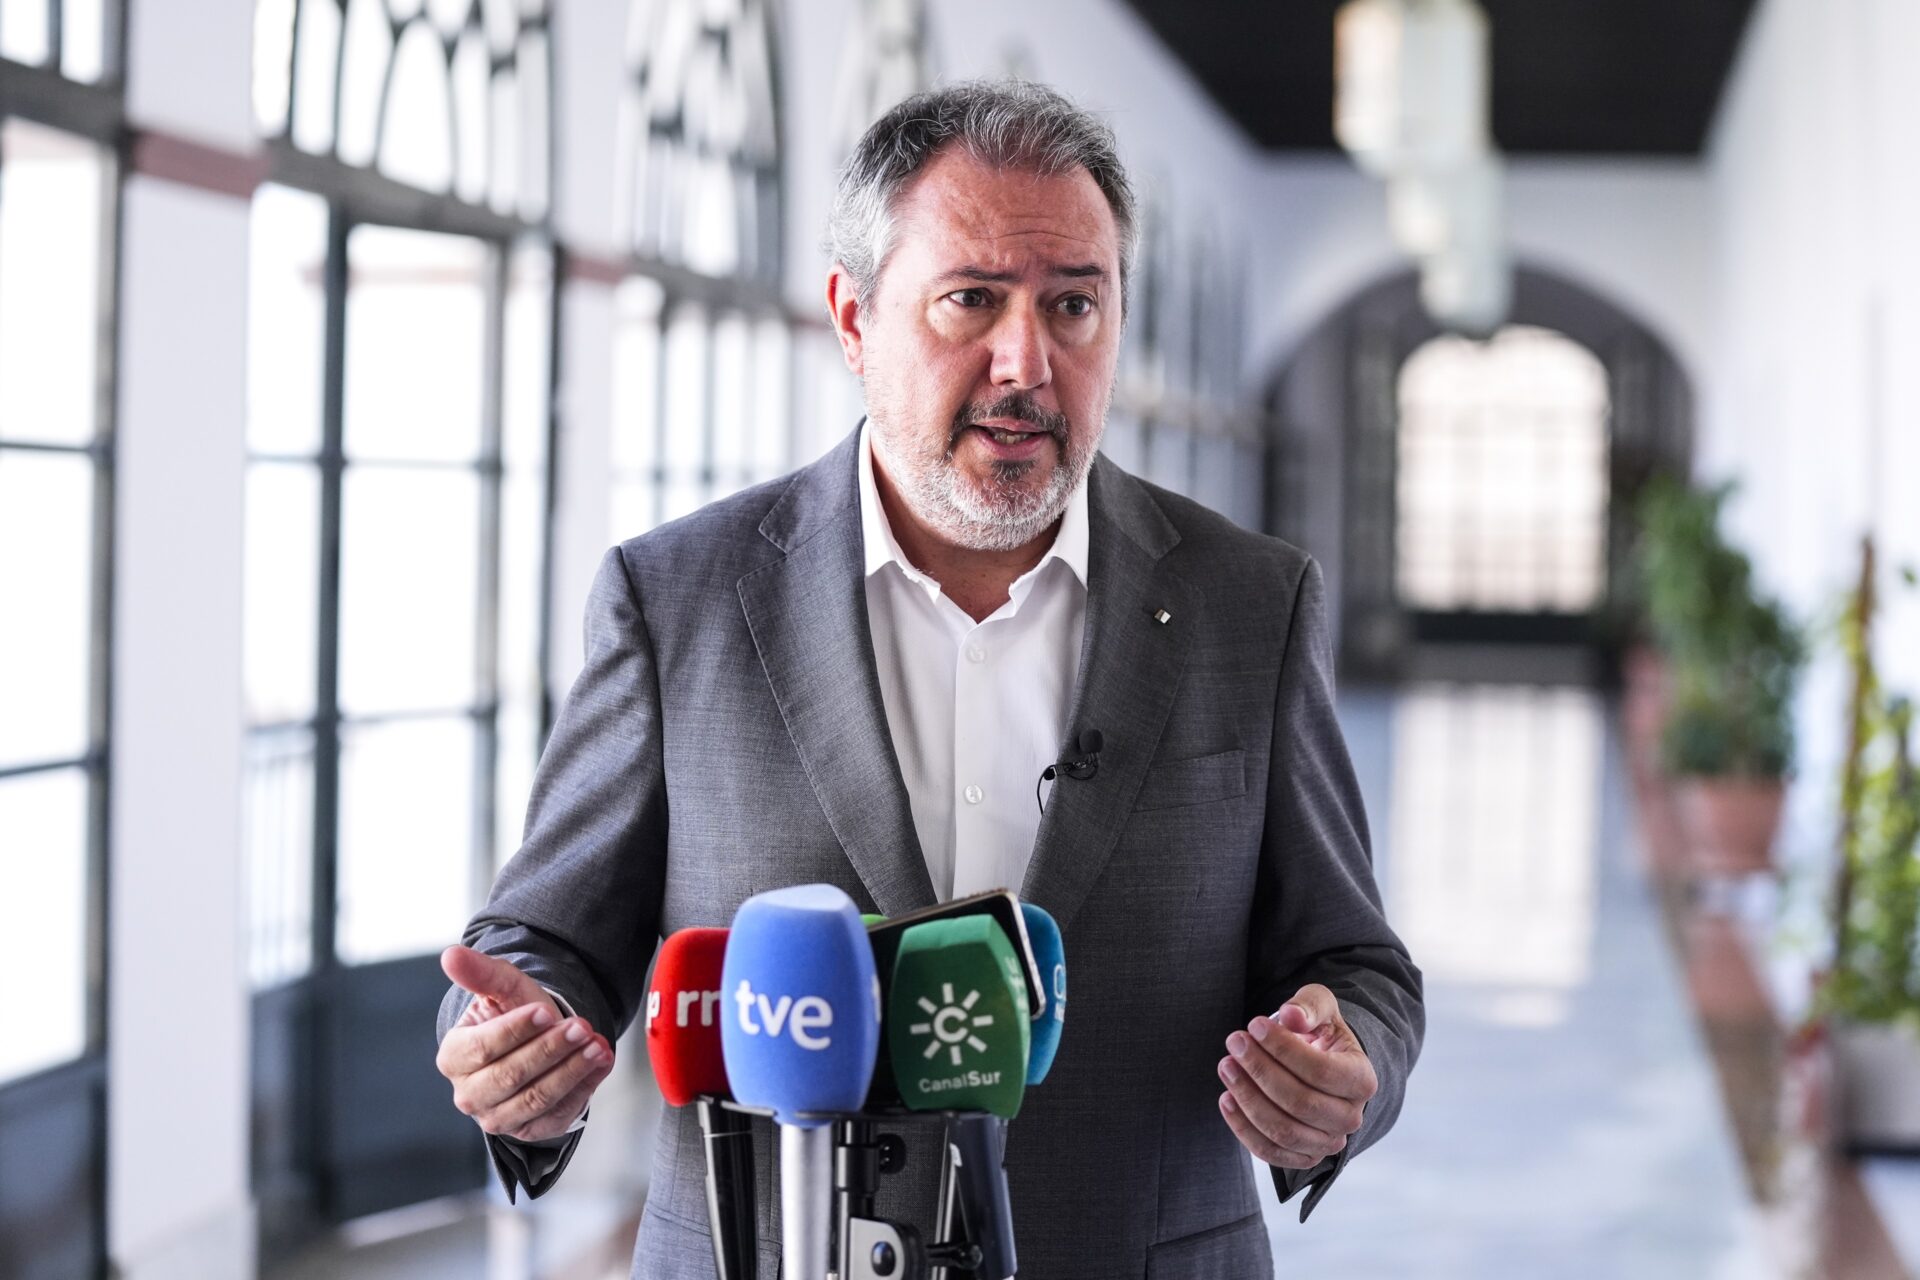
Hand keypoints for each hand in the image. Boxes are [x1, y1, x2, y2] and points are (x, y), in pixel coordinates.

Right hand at [435, 945, 615, 1142]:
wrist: (536, 1043)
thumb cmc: (516, 1015)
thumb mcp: (503, 989)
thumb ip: (480, 973)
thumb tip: (451, 955)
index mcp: (454, 1057)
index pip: (482, 1048)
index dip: (515, 1030)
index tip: (545, 1011)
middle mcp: (470, 1094)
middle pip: (511, 1076)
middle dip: (550, 1050)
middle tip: (581, 1027)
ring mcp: (498, 1118)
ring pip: (536, 1099)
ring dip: (571, 1071)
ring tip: (597, 1045)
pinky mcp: (529, 1130)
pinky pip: (557, 1115)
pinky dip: (583, 1089)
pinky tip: (600, 1064)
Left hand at [1216, 983, 1376, 1169]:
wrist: (1321, 1064)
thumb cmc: (1320, 1032)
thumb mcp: (1320, 1007)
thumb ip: (1309, 1005)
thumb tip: (1291, 1016)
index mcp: (1362, 1079)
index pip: (1321, 1071)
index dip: (1283, 1049)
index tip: (1254, 1025)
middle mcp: (1351, 1117)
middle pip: (1300, 1103)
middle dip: (1260, 1071)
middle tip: (1234, 1043)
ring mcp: (1329, 1141)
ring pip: (1283, 1131)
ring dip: (1248, 1099)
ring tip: (1226, 1066)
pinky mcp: (1304, 1157)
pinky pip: (1270, 1152)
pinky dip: (1243, 1128)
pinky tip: (1226, 1098)